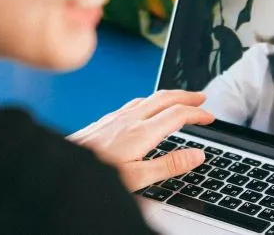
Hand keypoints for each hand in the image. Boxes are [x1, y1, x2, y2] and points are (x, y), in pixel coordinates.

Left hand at [67, 90, 214, 191]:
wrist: (62, 166)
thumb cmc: (97, 174)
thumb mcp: (137, 177)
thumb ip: (169, 165)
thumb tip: (197, 155)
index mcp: (142, 133)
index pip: (178, 115)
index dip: (197, 114)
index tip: (210, 117)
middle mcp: (130, 119)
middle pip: (165, 98)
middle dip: (187, 96)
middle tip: (203, 98)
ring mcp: (117, 116)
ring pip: (150, 97)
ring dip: (170, 96)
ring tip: (181, 100)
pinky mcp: (107, 119)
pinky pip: (136, 102)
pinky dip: (152, 100)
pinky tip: (147, 107)